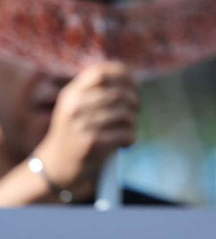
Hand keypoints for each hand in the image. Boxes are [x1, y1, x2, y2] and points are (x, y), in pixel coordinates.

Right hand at [31, 61, 138, 199]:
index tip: (133, 84)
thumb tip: (131, 76)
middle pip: (119, 93)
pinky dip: (131, 138)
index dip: (123, 74)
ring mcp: (81, 124)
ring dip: (133, 121)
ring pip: (125, 114)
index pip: (100, 73)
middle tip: (136, 109)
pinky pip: (125, 134)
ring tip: (129, 127)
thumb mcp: (77, 106)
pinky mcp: (91, 143)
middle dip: (135, 100)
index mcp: (72, 93)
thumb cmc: (75, 132)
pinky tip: (126, 142)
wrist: (57, 165)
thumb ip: (96, 91)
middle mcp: (74, 106)